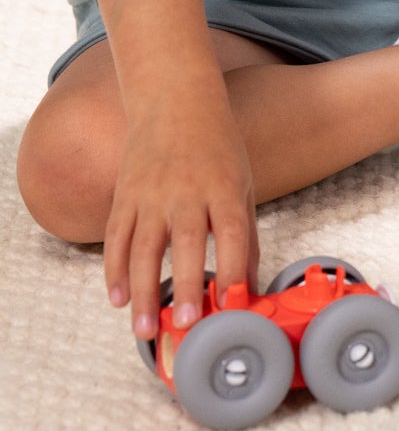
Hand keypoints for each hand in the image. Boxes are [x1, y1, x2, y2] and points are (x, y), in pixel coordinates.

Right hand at [103, 90, 257, 340]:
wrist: (175, 101)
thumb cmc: (217, 146)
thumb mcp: (242, 183)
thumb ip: (246, 234)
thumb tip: (251, 284)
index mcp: (224, 186)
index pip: (233, 232)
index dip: (235, 268)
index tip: (235, 302)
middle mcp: (187, 191)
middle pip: (187, 244)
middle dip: (187, 286)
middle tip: (187, 325)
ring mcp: (151, 194)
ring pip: (143, 249)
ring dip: (144, 292)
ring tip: (146, 329)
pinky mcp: (124, 195)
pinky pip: (116, 238)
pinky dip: (114, 271)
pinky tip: (119, 300)